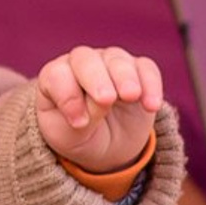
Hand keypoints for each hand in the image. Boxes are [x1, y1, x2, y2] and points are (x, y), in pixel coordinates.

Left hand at [34, 45, 161, 172]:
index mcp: (54, 78)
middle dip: (96, 79)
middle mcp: (80, 63)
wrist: (106, 145)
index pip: (56, 75)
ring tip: (131, 96)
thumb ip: (83, 120)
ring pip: (116, 60)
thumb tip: (102, 103)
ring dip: (125, 77)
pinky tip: (151, 105)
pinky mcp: (139, 71)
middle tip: (106, 99)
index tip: (79, 123)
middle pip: (85, 59)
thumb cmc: (79, 137)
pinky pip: (146, 69)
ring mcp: (110, 62)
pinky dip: (150, 84)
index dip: (67, 96)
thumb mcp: (72, 138)